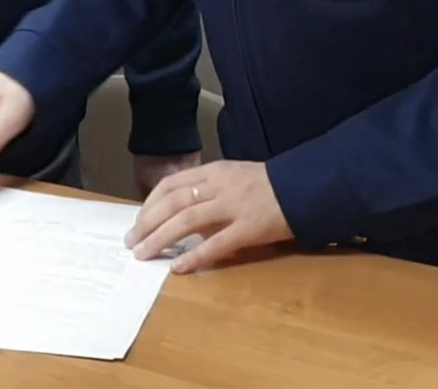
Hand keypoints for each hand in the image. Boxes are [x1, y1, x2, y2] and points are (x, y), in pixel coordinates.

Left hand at [125, 160, 292, 273]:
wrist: (305, 186)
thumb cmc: (269, 185)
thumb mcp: (234, 177)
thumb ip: (209, 191)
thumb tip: (179, 215)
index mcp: (215, 171)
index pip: (171, 184)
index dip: (150, 204)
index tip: (138, 221)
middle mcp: (220, 185)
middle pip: (173, 203)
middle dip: (147, 223)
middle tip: (132, 242)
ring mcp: (234, 206)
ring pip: (187, 220)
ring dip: (161, 238)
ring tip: (144, 254)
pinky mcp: (250, 228)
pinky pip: (216, 244)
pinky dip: (195, 256)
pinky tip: (178, 267)